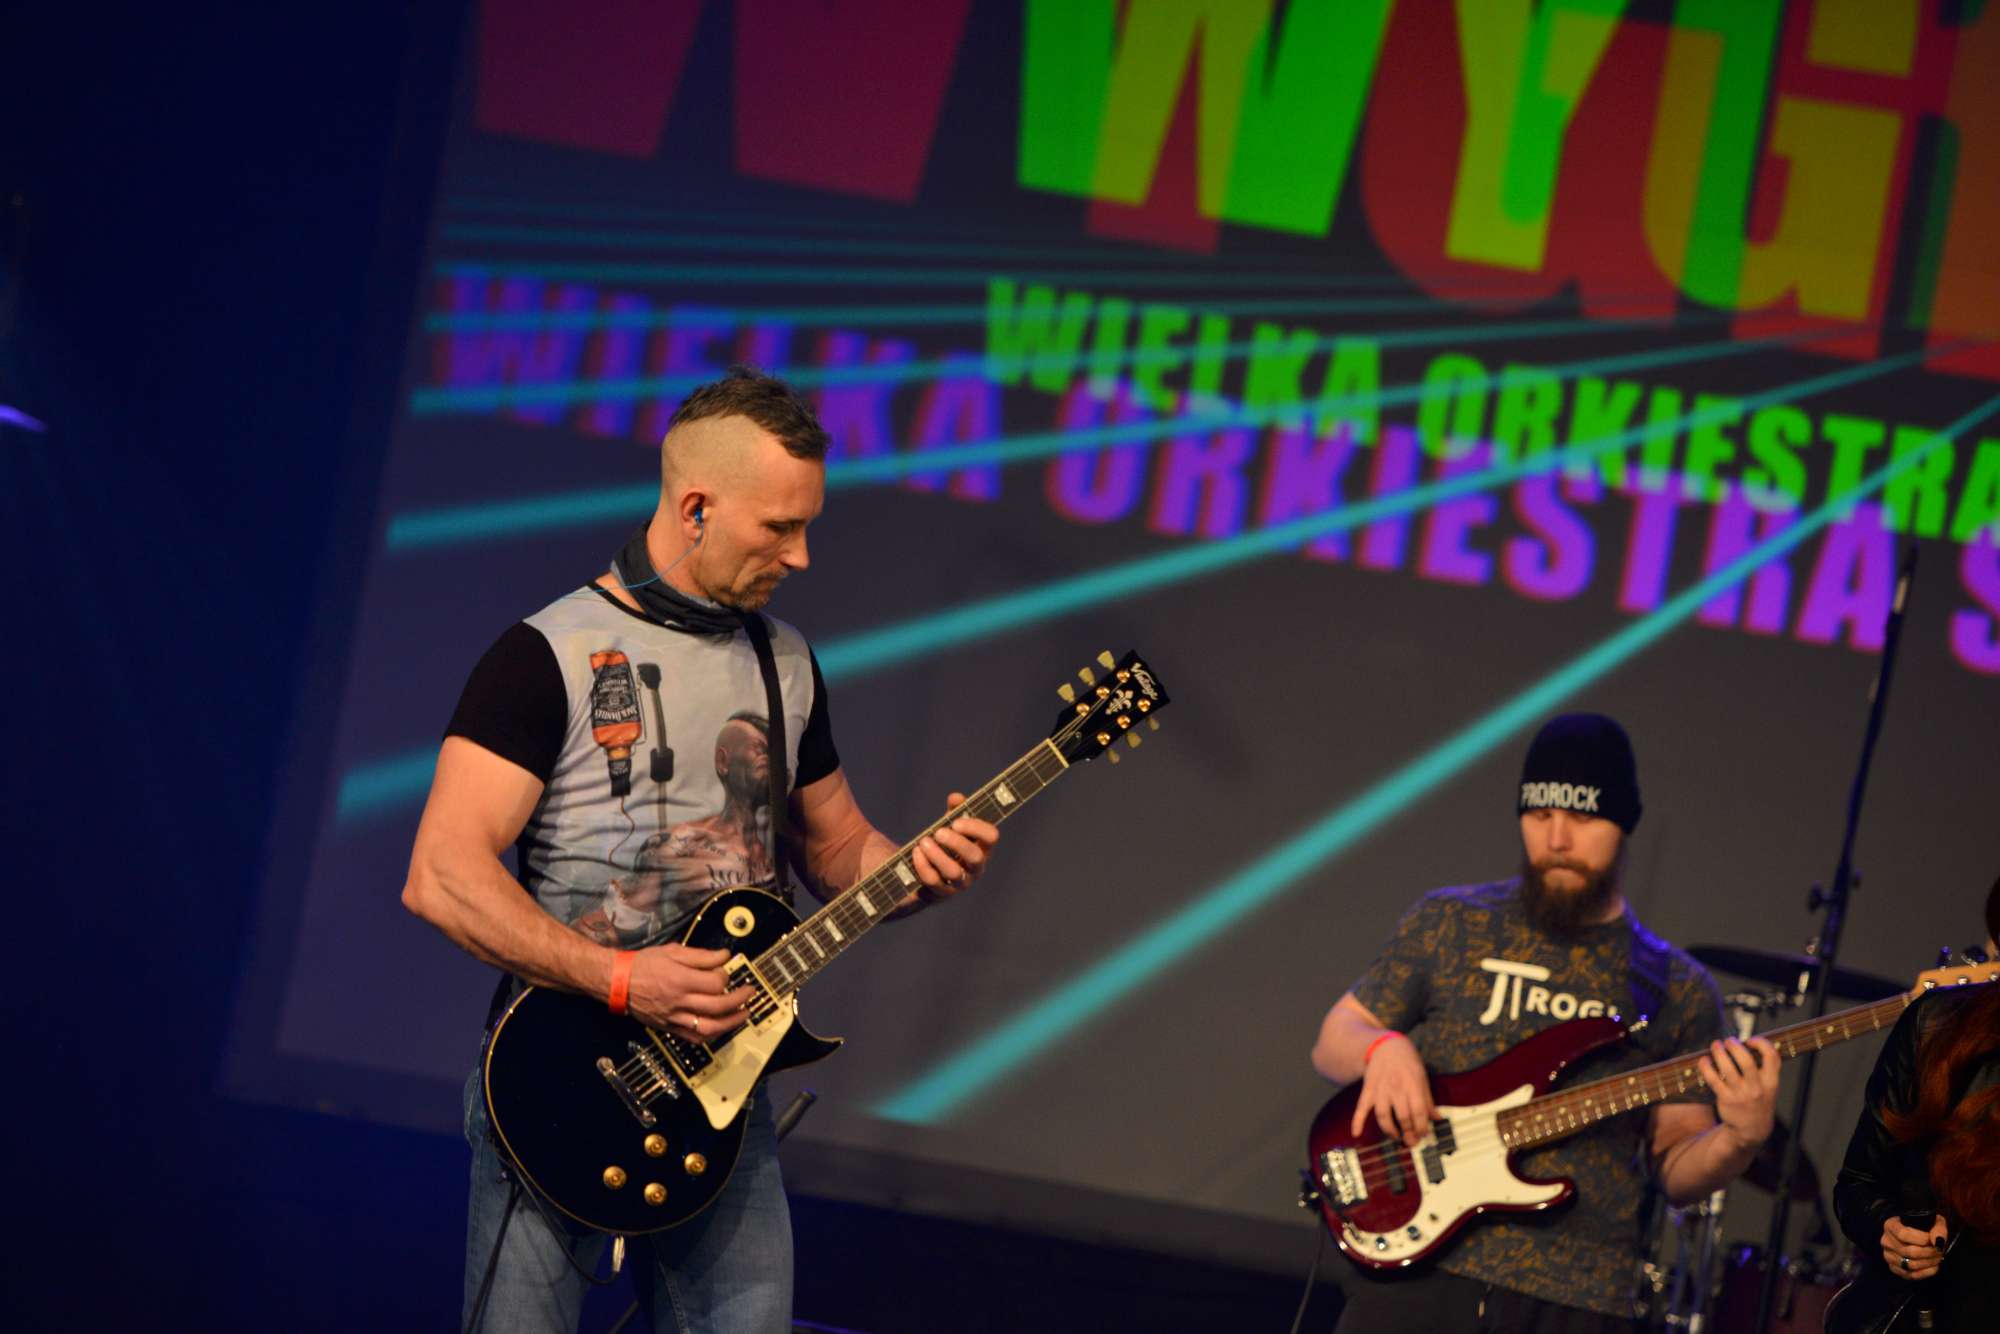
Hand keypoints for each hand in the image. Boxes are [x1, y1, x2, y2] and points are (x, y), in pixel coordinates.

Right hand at [625, 942, 756, 1044]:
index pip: (715, 983)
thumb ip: (701, 955)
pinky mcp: (669, 1028)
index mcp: (680, 980)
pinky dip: (712, 1035)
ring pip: (709, 1028)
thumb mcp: (673, 951)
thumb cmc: (645, 964)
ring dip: (731, 1023)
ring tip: (744, 1014)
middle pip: (718, 1006)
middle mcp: (679, 1001)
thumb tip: (725, 956)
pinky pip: (694, 1038)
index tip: (724, 971)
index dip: (725, 976)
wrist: (617, 982)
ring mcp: (674, 1018)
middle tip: (750, 992)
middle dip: (739, 999)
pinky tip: (722, 1028)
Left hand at [905, 792, 997, 902]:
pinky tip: (915, 852)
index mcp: (982, 847)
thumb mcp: (949, 825)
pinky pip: (933, 881)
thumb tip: (956, 798)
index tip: (956, 822)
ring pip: (953, 872)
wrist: (924, 872)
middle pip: (975, 856)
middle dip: (956, 843)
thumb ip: (954, 809)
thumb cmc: (943, 844)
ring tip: (922, 842)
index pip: (991, 837)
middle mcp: (976, 868)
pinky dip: (923, 865)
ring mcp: (960, 883)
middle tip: (938, 832)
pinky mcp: (942, 893)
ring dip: (937, 855)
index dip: (976, 828)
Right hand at [1350, 1034, 1433, 1147]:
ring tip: (1396, 1136)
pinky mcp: (1368, 1091)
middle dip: (1408, 1133)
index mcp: (1412, 1085)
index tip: (1424, 1135)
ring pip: (1383, 1116)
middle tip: (1412, 1142)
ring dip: (1390, 1130)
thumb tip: (1437, 1118)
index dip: (1422, 1127)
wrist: (1386, 1046)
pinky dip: (1357, 1121)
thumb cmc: (1407, 1062)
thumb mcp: (1422, 1077)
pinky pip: (1361, 1107)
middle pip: (1402, 1117)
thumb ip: (1428, 1100)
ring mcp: (1380, 1090)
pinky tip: (1356, 1133)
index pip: (1418, 1112)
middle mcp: (1396, 1088)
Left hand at [1698, 1037, 1779, 1148]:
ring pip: (1727, 1068)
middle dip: (1735, 1046)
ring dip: (1719, 1053)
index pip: (1772, 1057)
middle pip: (1746, 1061)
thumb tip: (1742, 1044)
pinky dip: (1706, 1067)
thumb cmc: (1758, 1100)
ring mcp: (1741, 1094)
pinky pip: (1713, 1079)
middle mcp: (1757, 1088)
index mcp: (1771, 1082)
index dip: (1762, 1043)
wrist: (1752, 1129)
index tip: (1750, 1040)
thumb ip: (1762, 1069)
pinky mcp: (1726, 1099)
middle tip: (1728, 1040)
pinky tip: (1704, 1060)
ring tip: (1716, 1045)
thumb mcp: (1768, 1087)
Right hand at [1881, 1214, 1947, 1280]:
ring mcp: (1888, 1256)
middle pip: (1909, 1252)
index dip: (1922, 1239)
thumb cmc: (1924, 1227)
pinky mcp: (1893, 1268)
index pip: (1904, 1234)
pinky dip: (1926, 1273)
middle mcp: (1886, 1241)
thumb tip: (1937, 1242)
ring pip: (1910, 1265)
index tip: (1935, 1240)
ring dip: (1929, 1263)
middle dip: (1929, 1253)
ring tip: (1938, 1258)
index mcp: (1890, 1225)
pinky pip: (1910, 1275)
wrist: (1917, 1237)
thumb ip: (1938, 1229)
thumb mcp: (1933, 1222)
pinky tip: (1934, 1266)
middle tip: (1940, 1251)